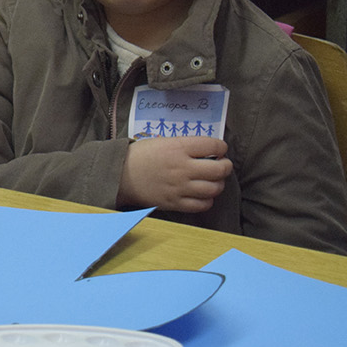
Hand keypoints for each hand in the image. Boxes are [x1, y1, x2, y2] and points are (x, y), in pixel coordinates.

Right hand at [117, 136, 232, 212]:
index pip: (213, 146)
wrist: (121, 174)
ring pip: (214, 188)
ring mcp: (180, 187)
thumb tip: (209, 150)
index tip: (220, 149)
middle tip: (223, 165)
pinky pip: (202, 204)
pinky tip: (203, 194)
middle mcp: (182, 168)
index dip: (221, 147)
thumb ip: (186, 145)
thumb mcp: (163, 141)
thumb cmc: (141, 155)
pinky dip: (208, 200)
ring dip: (218, 184)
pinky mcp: (175, 203)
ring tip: (214, 180)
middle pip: (219, 169)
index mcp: (178, 148)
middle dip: (226, 166)